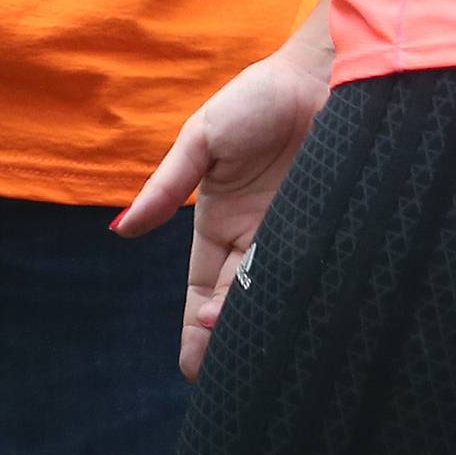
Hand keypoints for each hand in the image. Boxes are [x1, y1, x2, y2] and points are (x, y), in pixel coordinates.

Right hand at [113, 43, 328, 380]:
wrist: (324, 76)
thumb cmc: (256, 99)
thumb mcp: (201, 140)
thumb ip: (165, 187)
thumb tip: (121, 230)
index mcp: (221, 222)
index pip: (204, 289)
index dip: (198, 327)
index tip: (192, 367)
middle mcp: (259, 239)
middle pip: (239, 305)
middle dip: (231, 341)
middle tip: (229, 379)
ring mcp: (298, 239)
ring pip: (278, 299)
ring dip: (266, 328)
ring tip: (261, 364)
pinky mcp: (334, 235)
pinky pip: (318, 278)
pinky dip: (307, 303)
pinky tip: (303, 329)